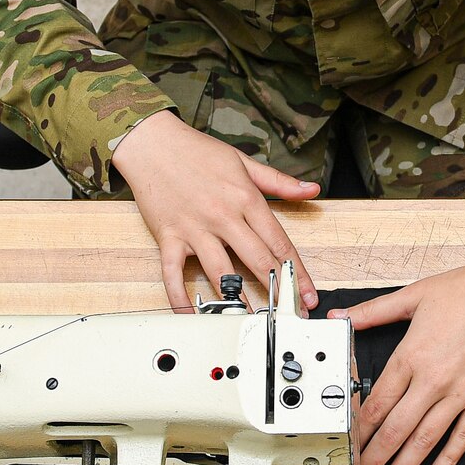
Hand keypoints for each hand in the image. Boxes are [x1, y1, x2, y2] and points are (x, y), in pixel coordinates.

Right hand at [111, 109, 320, 312]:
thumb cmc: (197, 151)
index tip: (307, 293)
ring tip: (254, 321)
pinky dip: (180, 296)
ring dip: (238, 299)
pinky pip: (174, 273)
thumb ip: (279, 182)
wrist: (152, 143)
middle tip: (292, 313)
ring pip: (220, 272)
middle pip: (257, 260)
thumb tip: (311, 190)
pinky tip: (190, 313)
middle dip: (278, 290)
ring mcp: (195, 229)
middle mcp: (223, 217)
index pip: (279, 241)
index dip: (296, 271)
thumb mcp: (243, 162)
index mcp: (245, 198)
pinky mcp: (169, 237)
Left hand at [333, 232, 464, 464]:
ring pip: (424, 441)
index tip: (342, 452)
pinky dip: (446, 460)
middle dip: (370, 463)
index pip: (375, 405)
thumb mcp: (412, 296)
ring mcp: (462, 392)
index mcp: (411, 355)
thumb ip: (371, 312)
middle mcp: (433, 379)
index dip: (355, 434)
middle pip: (394, 431)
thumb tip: (338, 317)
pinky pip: (463, 436)